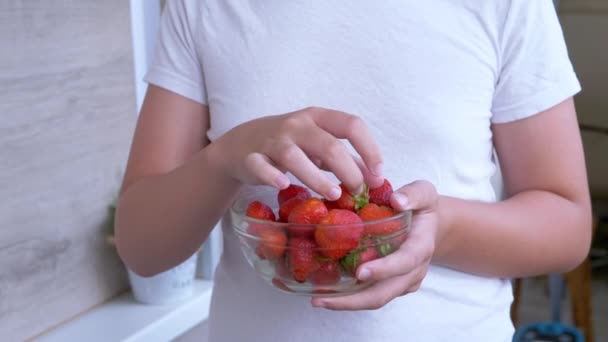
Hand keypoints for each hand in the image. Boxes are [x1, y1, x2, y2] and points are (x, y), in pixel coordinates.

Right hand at [211, 107, 384, 198]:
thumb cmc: (290, 144)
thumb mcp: (319, 145)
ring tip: (333, 194)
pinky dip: (272, 175)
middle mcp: (296, 125)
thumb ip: (346, 159)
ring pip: (295, 156)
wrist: (242, 144)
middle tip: (358, 192)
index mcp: (318, 117)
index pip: (352, 125)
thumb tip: (374, 178)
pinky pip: (261, 166)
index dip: (370, 148)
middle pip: (328, 144)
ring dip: (316, 177)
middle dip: (348, 170)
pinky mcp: (252, 157)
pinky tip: (284, 185)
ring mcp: (272, 140)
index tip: (379, 174)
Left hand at [311, 180, 438, 309]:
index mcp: (420, 247)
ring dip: (347, 303)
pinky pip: (371, 295)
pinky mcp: (392, 285)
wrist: (429, 224)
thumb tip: (397, 200)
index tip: (360, 273)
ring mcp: (402, 281)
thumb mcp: (423, 192)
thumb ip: (413, 195)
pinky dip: (350, 296)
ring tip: (317, 300)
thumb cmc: (421, 206)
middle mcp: (413, 270)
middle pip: (384, 293)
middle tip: (322, 299)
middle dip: (354, 301)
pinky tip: (326, 293)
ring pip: (375, 299)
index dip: (383, 270)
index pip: (404, 262)